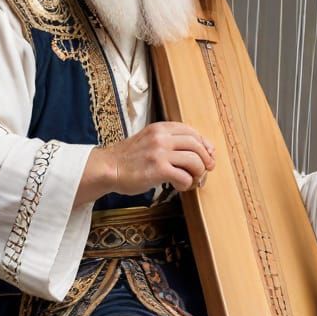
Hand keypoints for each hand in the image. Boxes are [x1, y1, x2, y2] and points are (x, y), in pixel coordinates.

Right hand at [77, 122, 215, 203]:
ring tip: (191, 180)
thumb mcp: (149, 140)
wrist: (108, 168)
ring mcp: (160, 153)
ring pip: (194, 160)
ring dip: (198, 173)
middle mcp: (161, 137)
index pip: (192, 131)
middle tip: (206, 170)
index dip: (204, 144)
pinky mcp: (158, 169)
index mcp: (160, 128)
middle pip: (197, 145)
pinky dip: (186, 184)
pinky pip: (184, 176)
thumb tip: (196, 151)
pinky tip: (179, 186)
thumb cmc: (129, 159)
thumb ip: (168, 142)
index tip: (208, 155)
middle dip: (206, 159)